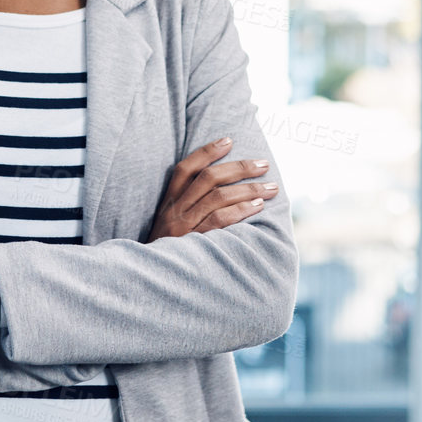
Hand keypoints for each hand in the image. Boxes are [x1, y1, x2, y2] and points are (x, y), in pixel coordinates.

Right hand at [146, 136, 278, 240]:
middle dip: (239, 168)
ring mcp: (183, 227)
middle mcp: (174, 211)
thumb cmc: (168, 253)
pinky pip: (219, 220)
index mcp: (168, 203)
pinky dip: (240, 210)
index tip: (229, 140)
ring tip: (270, 188)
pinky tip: (258, 206)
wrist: (151, 281)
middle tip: (263, 164)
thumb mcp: (170, 226)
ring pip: (218, 197)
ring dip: (248, 189)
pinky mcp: (193, 243)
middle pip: (208, 178)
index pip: (185, 169)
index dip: (206, 152)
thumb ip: (188, 208)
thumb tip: (224, 190)